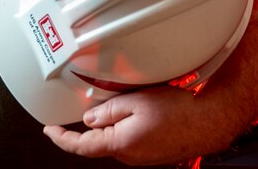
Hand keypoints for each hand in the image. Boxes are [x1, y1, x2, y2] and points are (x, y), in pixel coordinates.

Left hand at [43, 86, 237, 165]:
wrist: (207, 122)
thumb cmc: (177, 111)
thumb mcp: (136, 101)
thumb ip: (108, 110)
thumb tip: (89, 119)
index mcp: (119, 143)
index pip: (81, 145)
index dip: (61, 138)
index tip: (49, 130)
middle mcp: (128, 155)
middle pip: (97, 141)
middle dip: (89, 125)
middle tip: (87, 105)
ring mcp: (140, 156)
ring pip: (114, 139)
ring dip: (110, 125)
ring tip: (120, 104)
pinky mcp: (151, 152)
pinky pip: (129, 139)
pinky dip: (125, 127)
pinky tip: (136, 113)